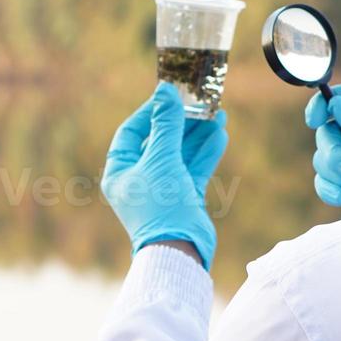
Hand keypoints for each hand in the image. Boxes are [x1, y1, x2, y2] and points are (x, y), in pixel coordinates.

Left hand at [103, 83, 227, 269]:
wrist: (179, 249)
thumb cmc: (160, 205)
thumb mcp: (162, 158)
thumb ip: (165, 124)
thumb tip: (164, 90)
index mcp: (120, 170)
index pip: (131, 131)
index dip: (149, 112)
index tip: (169, 95)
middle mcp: (139, 178)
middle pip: (160, 140)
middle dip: (181, 121)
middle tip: (199, 101)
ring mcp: (162, 188)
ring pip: (181, 153)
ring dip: (198, 134)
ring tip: (217, 113)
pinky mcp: (183, 196)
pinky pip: (194, 168)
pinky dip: (206, 152)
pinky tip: (220, 133)